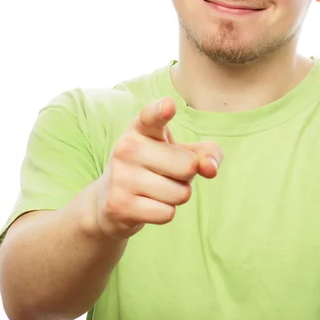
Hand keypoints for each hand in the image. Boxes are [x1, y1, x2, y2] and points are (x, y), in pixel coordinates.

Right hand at [94, 96, 222, 239]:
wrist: (108, 200)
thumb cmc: (155, 168)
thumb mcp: (180, 152)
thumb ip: (206, 153)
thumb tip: (211, 169)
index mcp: (142, 127)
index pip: (152, 116)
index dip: (161, 111)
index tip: (169, 105)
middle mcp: (127, 147)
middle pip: (188, 166)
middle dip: (187, 176)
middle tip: (165, 174)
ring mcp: (121, 176)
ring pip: (181, 193)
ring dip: (176, 196)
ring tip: (155, 189)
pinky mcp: (119, 205)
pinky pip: (167, 213)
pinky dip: (164, 212)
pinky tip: (146, 205)